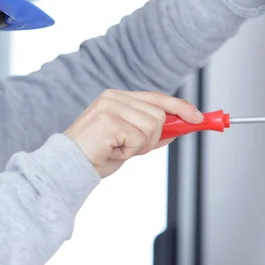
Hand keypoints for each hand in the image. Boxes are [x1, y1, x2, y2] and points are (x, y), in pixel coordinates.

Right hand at [64, 89, 202, 177]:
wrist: (67, 168)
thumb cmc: (94, 156)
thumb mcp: (128, 143)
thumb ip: (150, 133)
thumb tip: (179, 128)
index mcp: (117, 97)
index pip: (156, 97)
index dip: (179, 106)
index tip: (198, 117)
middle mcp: (114, 97)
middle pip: (159, 114)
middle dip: (153, 137)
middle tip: (130, 148)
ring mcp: (110, 106)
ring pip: (153, 126)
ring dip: (140, 145)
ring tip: (118, 149)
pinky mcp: (108, 119)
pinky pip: (139, 138)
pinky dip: (130, 151)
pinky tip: (112, 151)